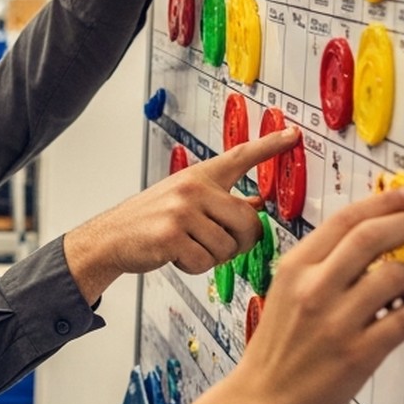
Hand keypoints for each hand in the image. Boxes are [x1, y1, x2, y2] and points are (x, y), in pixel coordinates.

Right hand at [75, 128, 298, 282]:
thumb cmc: (149, 220)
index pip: (240, 156)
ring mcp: (182, 211)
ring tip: (189, 247)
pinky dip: (194, 267)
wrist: (110, 238)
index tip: (293, 136)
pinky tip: (177, 256)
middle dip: (240, 242)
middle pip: (248, 222)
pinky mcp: (172, 236)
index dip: (269, 146)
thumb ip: (219, 201)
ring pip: (228, 247)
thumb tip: (255, 206)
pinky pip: (205, 262)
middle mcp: (192, 189)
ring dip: (212, 257)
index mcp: (199, 176)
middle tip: (221, 245)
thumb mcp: (184, 200)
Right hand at [173, 185, 403, 403]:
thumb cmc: (279, 344)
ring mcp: (337, 322)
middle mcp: (314, 290)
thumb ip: (322, 263)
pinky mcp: (359, 353)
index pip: (345, 220)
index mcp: (295, 268)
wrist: (263, 396)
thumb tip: (371, 234)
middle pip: (372, 237)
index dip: (383, 202)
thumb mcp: (287, 291)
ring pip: (396, 276)